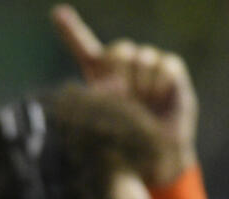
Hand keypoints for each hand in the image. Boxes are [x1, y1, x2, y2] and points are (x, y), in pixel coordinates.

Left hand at [50, 4, 197, 183]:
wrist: (155, 154)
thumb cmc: (125, 143)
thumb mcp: (103, 124)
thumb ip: (99, 102)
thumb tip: (106, 87)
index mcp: (100, 76)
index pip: (84, 48)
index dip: (71, 31)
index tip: (57, 14)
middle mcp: (124, 65)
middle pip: (118, 50)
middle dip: (120, 75)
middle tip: (125, 100)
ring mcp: (148, 64)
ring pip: (142, 58)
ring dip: (142, 86)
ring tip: (143, 106)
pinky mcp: (171, 68)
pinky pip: (164, 65)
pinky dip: (161, 85)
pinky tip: (160, 99)